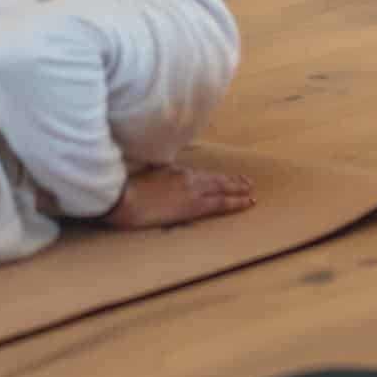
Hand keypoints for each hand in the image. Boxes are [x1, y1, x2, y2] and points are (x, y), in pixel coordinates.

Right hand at [97, 165, 255, 228]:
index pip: (203, 175)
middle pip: (216, 180)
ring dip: (239, 191)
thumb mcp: (146, 179)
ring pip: (222, 190)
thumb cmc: (129, 191)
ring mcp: (192, 190)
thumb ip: (160, 179)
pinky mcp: (193, 205)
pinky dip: (235, 202)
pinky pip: (220, 203)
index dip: (218, 177)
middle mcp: (188, 178)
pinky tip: (246, 202)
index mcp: (176, 171)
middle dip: (234, 182)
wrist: (125, 199)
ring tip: (251, 193)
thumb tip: (164, 184)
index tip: (229, 178)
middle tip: (249, 183)